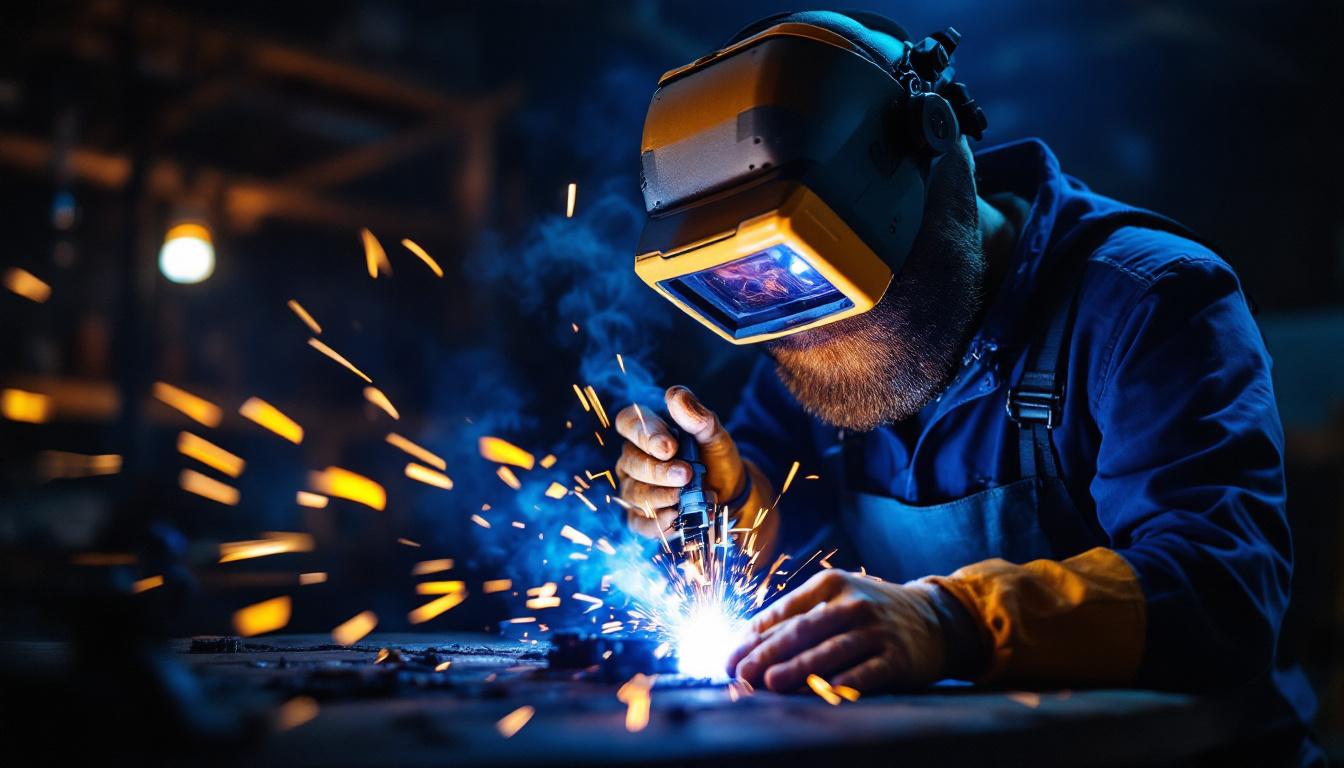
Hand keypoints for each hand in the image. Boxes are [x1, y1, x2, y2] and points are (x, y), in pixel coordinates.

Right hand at [614, 386, 744, 538]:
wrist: (730, 496)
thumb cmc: (716, 460)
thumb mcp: (714, 436)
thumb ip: (697, 417)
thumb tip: (675, 396)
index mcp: (647, 431)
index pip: (628, 423)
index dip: (644, 434)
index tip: (669, 446)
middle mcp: (633, 459)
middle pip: (631, 462)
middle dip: (658, 470)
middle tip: (685, 475)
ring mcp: (634, 488)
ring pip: (634, 493)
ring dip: (660, 496)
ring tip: (688, 498)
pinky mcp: (641, 517)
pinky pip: (639, 522)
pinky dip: (658, 522)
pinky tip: (677, 519)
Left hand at [725, 570, 946, 692]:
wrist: (936, 619)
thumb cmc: (871, 612)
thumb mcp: (837, 600)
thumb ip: (798, 616)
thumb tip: (748, 640)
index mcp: (830, 584)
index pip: (784, 611)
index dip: (753, 636)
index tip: (729, 656)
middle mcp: (853, 603)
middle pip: (803, 630)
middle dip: (766, 653)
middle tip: (741, 672)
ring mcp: (876, 630)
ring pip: (831, 650)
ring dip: (798, 668)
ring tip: (770, 682)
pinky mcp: (897, 657)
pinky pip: (866, 673)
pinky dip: (845, 682)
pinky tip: (825, 691)